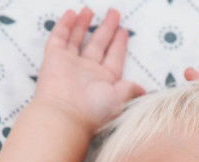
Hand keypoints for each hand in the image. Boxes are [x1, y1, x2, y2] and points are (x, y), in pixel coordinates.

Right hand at [34, 7, 145, 133]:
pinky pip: (59, 38)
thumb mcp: (120, 98)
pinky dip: (65, 26)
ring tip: (89, 10)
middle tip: (114, 13)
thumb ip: (131, 89)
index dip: (119, 43)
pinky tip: (71, 14)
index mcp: (105, 80)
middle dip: (107, 28)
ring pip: (78, 39)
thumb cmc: (94, 110)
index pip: (114, 56)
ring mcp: (70, 64)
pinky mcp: (54, 59)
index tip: (124, 31)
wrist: (65, 115)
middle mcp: (88, 71)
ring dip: (84, 25)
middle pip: (99, 44)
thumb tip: (144, 91)